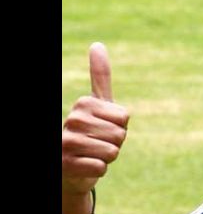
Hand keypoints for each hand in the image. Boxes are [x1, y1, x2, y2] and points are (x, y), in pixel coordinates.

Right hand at [62, 43, 129, 198]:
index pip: (124, 117)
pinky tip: (85, 167)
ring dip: (107, 157)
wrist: (69, 166)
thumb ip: (99, 76)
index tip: (103, 127)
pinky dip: (99, 170)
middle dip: (115, 143)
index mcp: (83, 104)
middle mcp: (72, 120)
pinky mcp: (66, 165)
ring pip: (112, 151)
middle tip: (97, 143)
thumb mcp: (96, 104)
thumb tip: (98, 44)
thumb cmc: (89, 132)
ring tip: (92, 154)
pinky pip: (102, 167)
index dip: (120, 127)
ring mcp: (66, 143)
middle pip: (120, 135)